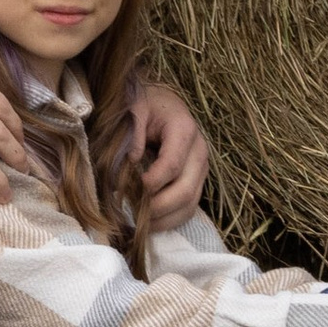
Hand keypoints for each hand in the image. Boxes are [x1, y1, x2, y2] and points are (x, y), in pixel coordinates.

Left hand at [121, 75, 210, 229]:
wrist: (159, 103)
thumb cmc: (144, 105)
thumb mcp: (134, 108)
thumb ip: (132, 132)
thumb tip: (132, 162)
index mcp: (184, 130)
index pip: (171, 166)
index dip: (150, 184)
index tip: (126, 190)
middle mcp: (199, 152)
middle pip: (184, 191)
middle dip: (156, 207)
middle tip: (131, 213)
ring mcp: (200, 169)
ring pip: (190, 205)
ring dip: (164, 219)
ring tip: (138, 224)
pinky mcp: (196, 181)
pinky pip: (189, 209)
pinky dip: (170, 221)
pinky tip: (149, 224)